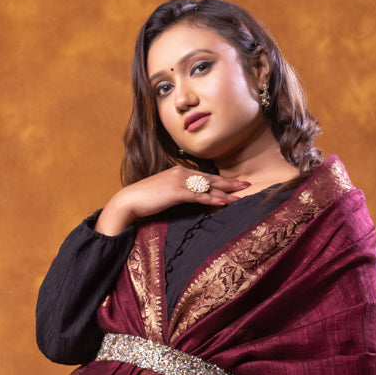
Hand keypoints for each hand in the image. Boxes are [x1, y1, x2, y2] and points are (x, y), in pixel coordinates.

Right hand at [96, 168, 249, 235]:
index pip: (205, 176)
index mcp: (179, 172)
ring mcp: (179, 181)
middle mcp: (181, 173)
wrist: (129, 201)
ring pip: (208, 186)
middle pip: (211, 178)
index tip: (235, 183)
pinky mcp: (176, 192)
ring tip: (242, 195)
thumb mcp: (164, 193)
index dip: (221, 180)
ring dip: (226, 191)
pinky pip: (199, 196)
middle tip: (247, 184)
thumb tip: (188, 198)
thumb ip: (177, 192)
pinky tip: (225, 202)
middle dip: (230, 183)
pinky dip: (213, 199)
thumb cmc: (144, 200)